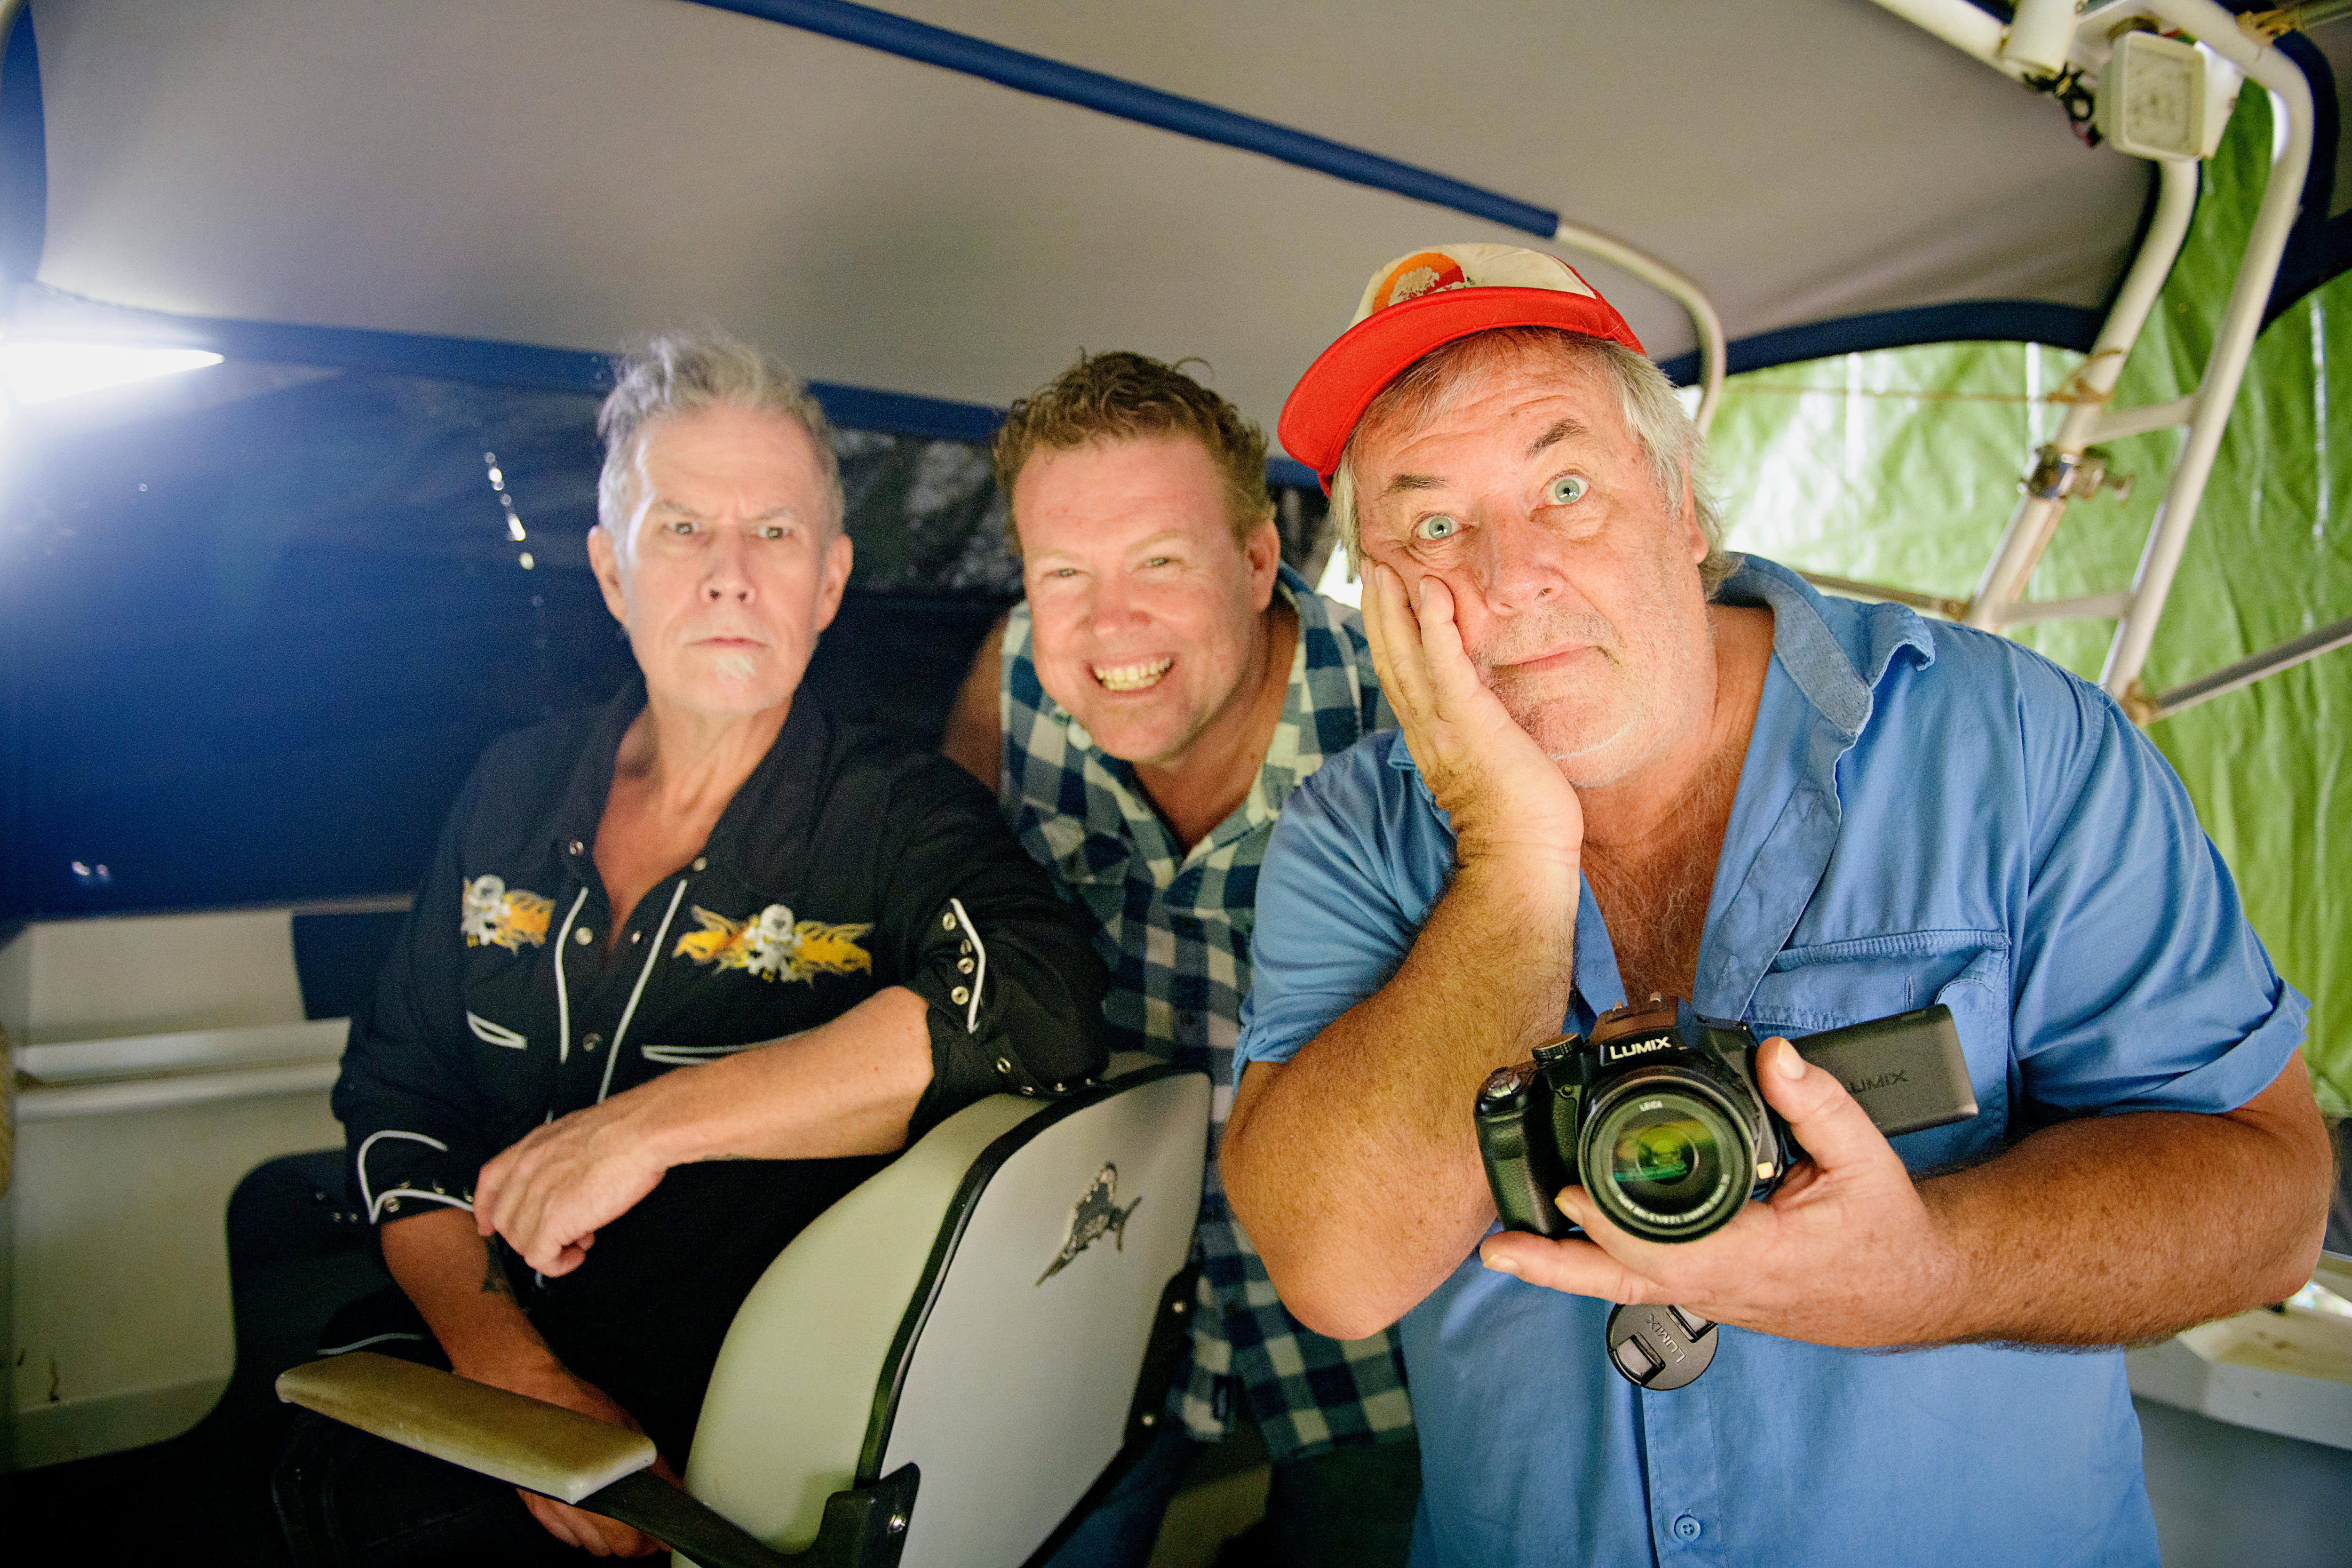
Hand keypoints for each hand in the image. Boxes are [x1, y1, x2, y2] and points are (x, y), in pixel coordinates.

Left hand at [475, 1098, 666, 1275]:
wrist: (641, 1133)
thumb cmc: (625, 1129)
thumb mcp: (577, 1133)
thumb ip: (559, 1156)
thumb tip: (567, 1181)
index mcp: (531, 1147)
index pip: (489, 1180)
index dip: (485, 1209)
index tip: (488, 1225)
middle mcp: (526, 1170)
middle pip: (505, 1219)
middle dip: (529, 1234)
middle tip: (562, 1233)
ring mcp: (536, 1196)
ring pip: (521, 1241)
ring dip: (549, 1248)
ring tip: (580, 1240)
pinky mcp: (552, 1221)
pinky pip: (539, 1258)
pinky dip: (557, 1265)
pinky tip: (576, 1255)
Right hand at [492, 1363, 678, 1556]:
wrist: (533, 1396)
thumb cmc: (579, 1409)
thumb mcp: (629, 1435)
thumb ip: (655, 1470)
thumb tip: (677, 1490)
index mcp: (602, 1490)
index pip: (633, 1540)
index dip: (653, 1540)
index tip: (664, 1535)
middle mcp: (576, 1508)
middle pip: (614, 1549)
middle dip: (635, 1542)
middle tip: (646, 1525)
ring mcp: (555, 1511)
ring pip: (591, 1547)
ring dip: (609, 1538)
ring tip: (619, 1516)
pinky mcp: (539, 1509)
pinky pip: (568, 1538)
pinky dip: (583, 1532)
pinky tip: (592, 1511)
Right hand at [1360, 563, 1582, 868]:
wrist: (1522, 854)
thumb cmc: (1518, 817)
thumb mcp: (1487, 766)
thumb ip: (1475, 736)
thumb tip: (1484, 716)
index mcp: (1430, 736)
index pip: (1400, 675)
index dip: (1386, 635)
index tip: (1381, 598)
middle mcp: (1426, 727)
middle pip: (1390, 658)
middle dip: (1378, 610)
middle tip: (1370, 565)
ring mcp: (1443, 724)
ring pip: (1406, 655)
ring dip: (1394, 607)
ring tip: (1385, 567)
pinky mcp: (1469, 721)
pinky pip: (1445, 664)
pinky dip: (1435, 626)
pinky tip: (1432, 592)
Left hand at [1477, 1037, 1967, 1347]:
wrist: (1913, 1286)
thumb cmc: (1887, 1228)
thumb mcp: (1865, 1158)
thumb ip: (1818, 1103)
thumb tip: (1774, 1056)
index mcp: (1758, 1258)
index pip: (1669, 1252)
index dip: (1614, 1227)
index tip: (1570, 1193)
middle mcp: (1725, 1286)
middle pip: (1625, 1282)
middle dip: (1558, 1266)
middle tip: (1496, 1247)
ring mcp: (1714, 1293)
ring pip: (1626, 1284)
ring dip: (1566, 1267)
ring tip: (1505, 1247)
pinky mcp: (1711, 1287)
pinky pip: (1643, 1279)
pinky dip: (1599, 1263)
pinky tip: (1562, 1243)